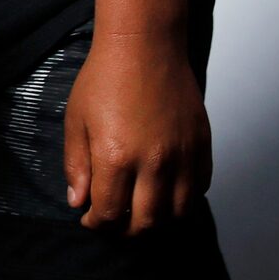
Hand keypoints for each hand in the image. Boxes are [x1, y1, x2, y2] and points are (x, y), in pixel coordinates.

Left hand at [64, 29, 210, 232]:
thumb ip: (76, 165)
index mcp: (116, 157)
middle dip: (126, 232)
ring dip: (159, 222)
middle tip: (114, 225)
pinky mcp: (202, 146)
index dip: (96, 224)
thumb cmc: (104, 80)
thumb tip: (78, 202)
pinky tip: (166, 193)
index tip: (89, 219)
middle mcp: (154, 163)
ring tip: (140, 214)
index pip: (109, 213)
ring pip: (179, 213)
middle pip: (147, 222)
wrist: (144, 47)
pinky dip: (184, 200)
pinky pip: (200, 188)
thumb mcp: (76, 121)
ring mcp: (183, 156)